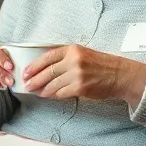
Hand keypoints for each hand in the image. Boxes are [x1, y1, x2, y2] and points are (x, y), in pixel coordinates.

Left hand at [22, 45, 145, 106]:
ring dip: (42, 89)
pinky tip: (48, 95)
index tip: (26, 72)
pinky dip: (53, 95)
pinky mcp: (80, 87)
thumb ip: (65, 58)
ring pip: (53, 84)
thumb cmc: (101, 65)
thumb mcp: (82, 53)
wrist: (119, 75)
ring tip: (36, 92)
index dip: (34, 65)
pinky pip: (61, 93)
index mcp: (72, 49)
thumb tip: (45, 68)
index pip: (47, 57)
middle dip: (34, 79)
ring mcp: (77, 74)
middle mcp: (73, 60)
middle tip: (27, 84)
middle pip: (47, 71)